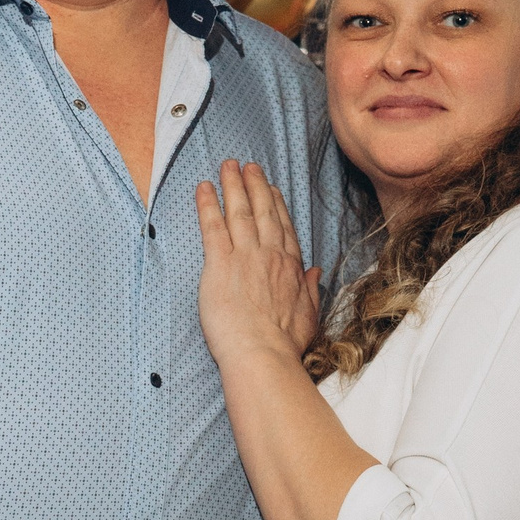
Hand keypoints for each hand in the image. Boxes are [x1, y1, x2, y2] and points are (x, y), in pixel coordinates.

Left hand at [196, 159, 319, 373]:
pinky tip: (203, 188)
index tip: (272, 189)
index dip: (277, 205)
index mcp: (291, 268)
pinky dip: (207, 204)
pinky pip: (212, 227)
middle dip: (255, 185)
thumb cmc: (284, 344)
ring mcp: (245, 257)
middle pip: (263, 212)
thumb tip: (316, 271)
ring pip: (239, 212)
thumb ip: (310, 289)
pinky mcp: (220, 264)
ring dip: (232, 185)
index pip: (283, 228)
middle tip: (248, 166)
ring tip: (227, 165)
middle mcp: (270, 255)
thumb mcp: (308, 316)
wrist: (262, 354)